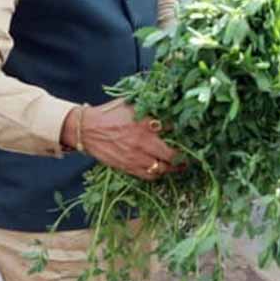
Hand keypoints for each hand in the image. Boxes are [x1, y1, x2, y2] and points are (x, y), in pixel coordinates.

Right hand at [62, 99, 177, 180]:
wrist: (87, 128)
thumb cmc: (110, 114)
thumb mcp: (133, 105)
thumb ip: (151, 108)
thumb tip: (169, 107)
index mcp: (146, 123)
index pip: (173, 129)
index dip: (185, 133)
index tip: (192, 135)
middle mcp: (143, 142)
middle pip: (171, 155)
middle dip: (182, 157)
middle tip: (188, 157)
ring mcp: (135, 156)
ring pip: (161, 168)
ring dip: (172, 168)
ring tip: (179, 166)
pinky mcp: (127, 167)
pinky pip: (148, 175)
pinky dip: (157, 174)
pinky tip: (161, 170)